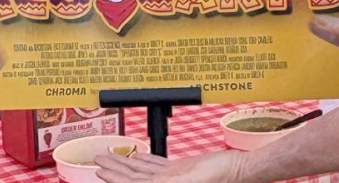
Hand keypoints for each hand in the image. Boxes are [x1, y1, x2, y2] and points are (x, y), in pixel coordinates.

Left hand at [96, 150, 251, 182]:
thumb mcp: (193, 176)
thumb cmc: (223, 176)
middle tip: (98, 161)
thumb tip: (146, 182)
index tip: (100, 171)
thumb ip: (170, 179)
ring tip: (109, 157)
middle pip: (133, 178)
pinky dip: (146, 161)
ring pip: (143, 171)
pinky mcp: (182, 170)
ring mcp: (174, 178)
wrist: (240, 169)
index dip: (115, 178)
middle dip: (114, 169)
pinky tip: (138, 156)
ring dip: (126, 164)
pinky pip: (159, 166)